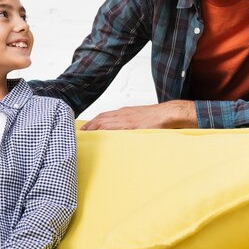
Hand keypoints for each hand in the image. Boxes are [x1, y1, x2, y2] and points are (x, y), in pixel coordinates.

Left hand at [80, 100, 196, 129]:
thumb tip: (123, 132)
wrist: (168, 113)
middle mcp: (123, 114)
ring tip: (85, 135)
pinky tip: (99, 136)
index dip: (92, 122)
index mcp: (124, 112)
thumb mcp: (139, 118)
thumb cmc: (156, 117)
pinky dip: (105, 131)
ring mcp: (127, 119)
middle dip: (89, 125)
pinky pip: (115, 128)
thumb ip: (129, 123)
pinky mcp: (132, 125)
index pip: (103, 116)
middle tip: (80, 133)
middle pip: (101, 118)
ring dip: (93, 128)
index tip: (84, 128)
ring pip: (105, 122)